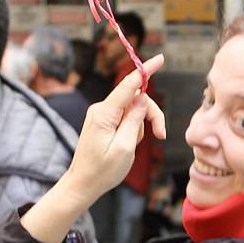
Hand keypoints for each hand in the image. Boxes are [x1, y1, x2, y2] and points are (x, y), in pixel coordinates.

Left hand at [20, 55, 165, 242]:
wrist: (82, 184)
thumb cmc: (102, 171)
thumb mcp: (125, 148)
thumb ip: (134, 121)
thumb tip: (141, 98)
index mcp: (104, 114)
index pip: (128, 85)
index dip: (146, 71)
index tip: (161, 58)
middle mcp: (101, 109)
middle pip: (136, 99)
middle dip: (151, 114)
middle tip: (161, 135)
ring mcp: (101, 114)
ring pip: (133, 109)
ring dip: (141, 126)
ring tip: (135, 147)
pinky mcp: (103, 121)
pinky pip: (126, 118)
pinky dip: (133, 130)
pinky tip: (127, 145)